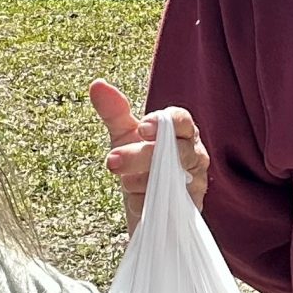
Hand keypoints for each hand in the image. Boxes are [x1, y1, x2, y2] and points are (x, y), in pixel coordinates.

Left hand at [89, 81, 208, 233]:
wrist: (144, 207)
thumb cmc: (139, 163)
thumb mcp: (124, 136)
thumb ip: (114, 111)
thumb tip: (97, 84)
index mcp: (181, 131)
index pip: (180, 119)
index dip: (163, 122)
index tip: (142, 128)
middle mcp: (194, 153)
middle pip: (175, 150)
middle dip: (140, 156)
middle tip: (112, 161)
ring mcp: (196, 181)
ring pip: (171, 178)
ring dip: (140, 181)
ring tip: (126, 183)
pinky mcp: (191, 207)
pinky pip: (166, 204)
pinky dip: (145, 203)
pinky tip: (136, 203)